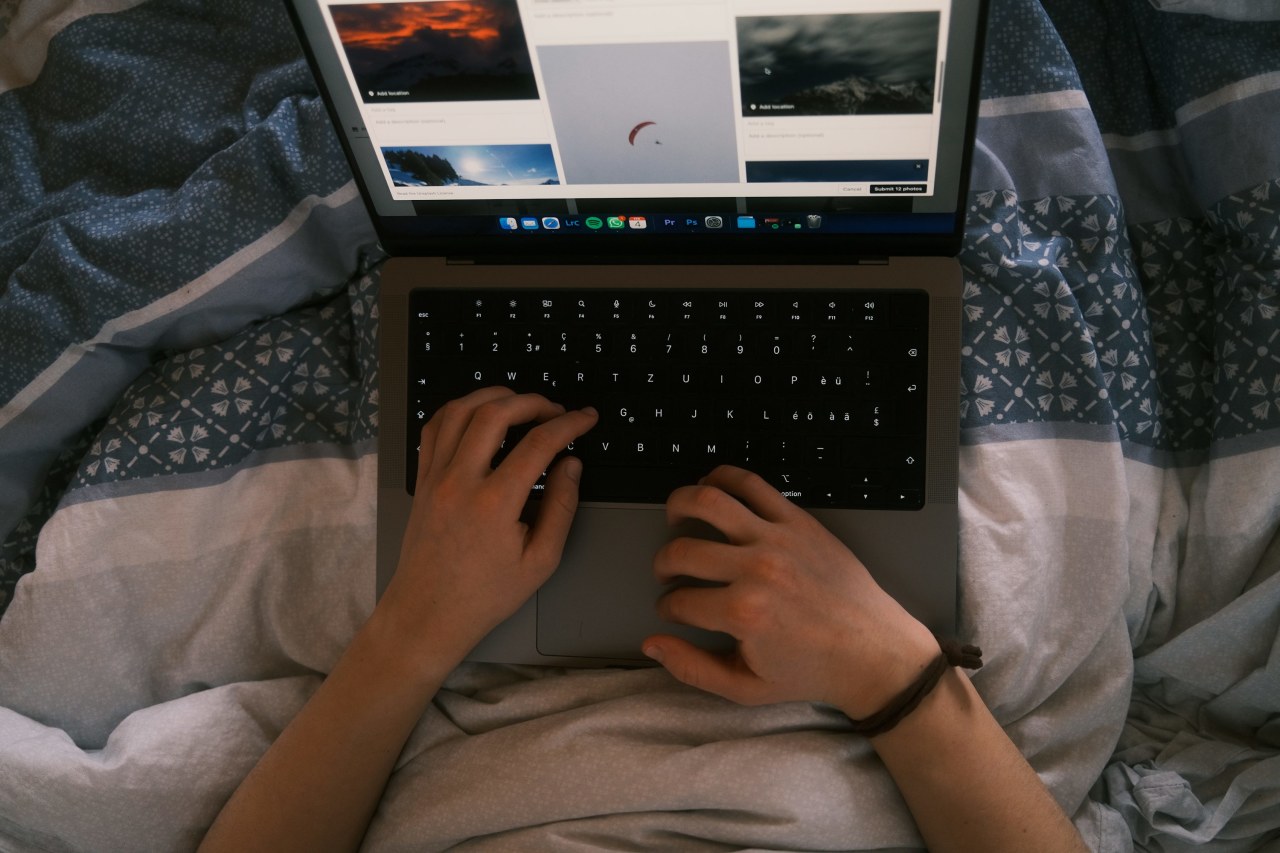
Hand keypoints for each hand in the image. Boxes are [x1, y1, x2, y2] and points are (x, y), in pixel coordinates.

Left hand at [381, 387, 597, 667]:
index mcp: (495, 503)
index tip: (587, 418)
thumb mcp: (540, 561)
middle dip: (533, 401)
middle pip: (495, 413)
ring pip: (460, 411)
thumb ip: (561, 507)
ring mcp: (435, 477)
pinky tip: (480, 414)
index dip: (569, 423)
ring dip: (494, 396)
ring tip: (520, 403)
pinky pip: (435, 428)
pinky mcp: (422, 480)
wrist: (428, 613)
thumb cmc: (485, 595)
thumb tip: (571, 464)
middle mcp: (460, 481)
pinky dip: (459, 409)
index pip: (538, 443)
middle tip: (556, 410)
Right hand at [643, 465, 938, 718]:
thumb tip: (652, 644)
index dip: (667, 607)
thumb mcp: (747, 688)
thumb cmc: (813, 670)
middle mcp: (757, 570)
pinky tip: (709, 485)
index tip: (672, 608)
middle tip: (667, 572)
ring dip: (679, 504)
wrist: (873, 651)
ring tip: (675, 517)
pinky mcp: (798, 521)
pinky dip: (722, 477)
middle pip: (683, 551)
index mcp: (743, 614)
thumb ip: (692, 669)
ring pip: (709, 502)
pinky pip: (751, 484)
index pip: (679, 600)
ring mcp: (778, 539)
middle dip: (663, 563)